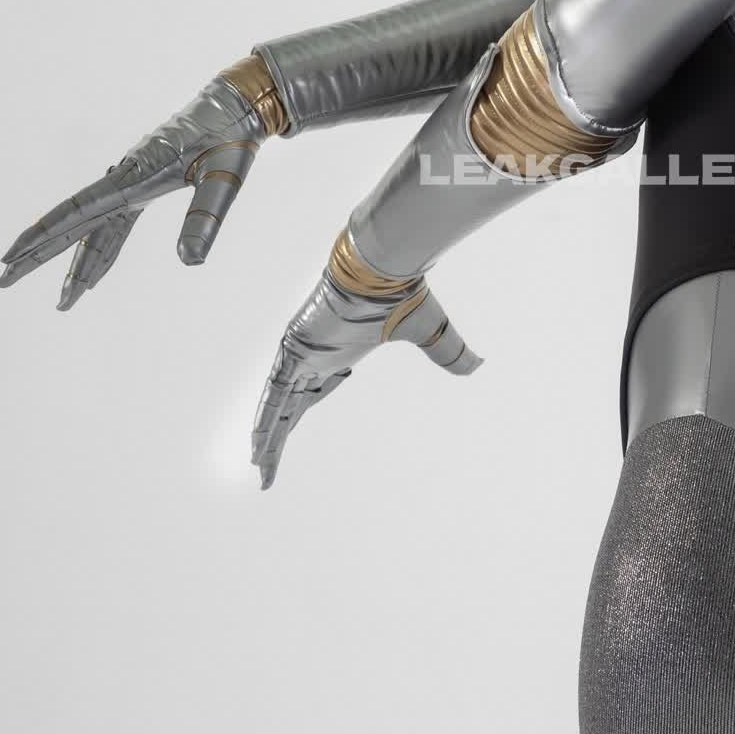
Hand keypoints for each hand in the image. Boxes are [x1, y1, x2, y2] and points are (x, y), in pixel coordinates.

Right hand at [0, 61, 281, 308]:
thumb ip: (205, 218)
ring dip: (76, 264)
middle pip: (71, 223)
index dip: (43, 236)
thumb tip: (189, 262)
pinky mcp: (141, 186)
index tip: (13, 256)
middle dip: (38, 255)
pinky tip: (95, 278)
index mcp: (136, 177)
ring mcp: (129, 183)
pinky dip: (103, 251)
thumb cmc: (231, 140)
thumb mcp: (224, 178)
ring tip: (63, 302)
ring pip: (92, 230)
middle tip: (3, 282)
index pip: (78, 212)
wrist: (236, 108)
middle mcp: (124, 179)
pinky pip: (114, 225)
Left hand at [250, 260, 477, 489]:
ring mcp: (300, 354)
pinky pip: (275, 393)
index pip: (310, 395)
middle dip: (276, 437)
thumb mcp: (429, 331)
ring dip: (266, 437)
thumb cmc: (400, 291)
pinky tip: (256, 445)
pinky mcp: (294, 350)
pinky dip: (264, 419)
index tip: (286, 438)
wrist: (382, 266)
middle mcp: (312, 358)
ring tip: (257, 467)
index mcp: (335, 355)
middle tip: (262, 467)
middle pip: (288, 407)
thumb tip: (479, 366)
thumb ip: (448, 352)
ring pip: (276, 406)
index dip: (297, 416)